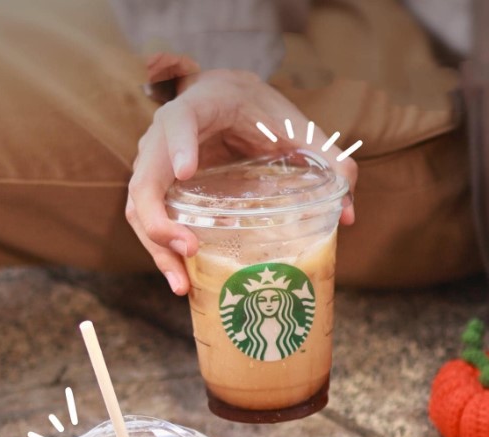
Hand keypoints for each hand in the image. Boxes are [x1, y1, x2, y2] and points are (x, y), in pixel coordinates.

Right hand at [126, 69, 357, 294]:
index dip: (178, 144)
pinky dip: (159, 252)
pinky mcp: (161, 190)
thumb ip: (328, 160)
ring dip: (155, 248)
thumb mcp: (297, 127)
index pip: (177, 121)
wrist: (231, 102)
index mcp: (199, 106)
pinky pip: (148, 222)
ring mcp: (156, 164)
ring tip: (182, 283)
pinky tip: (182, 281)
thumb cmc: (262, 113)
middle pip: (145, 178)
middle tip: (189, 249)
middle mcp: (165, 135)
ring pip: (138, 207)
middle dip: (159, 219)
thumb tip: (349, 214)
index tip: (188, 170)